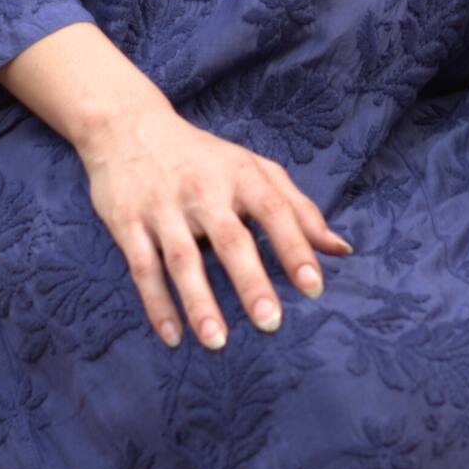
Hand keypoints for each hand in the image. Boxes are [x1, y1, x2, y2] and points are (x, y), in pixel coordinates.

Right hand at [75, 74, 352, 349]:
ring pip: (182, 259)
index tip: (314, 287)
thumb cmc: (203, 158)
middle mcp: (203, 191)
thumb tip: (341, 250)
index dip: (295, 248)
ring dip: (199, 302)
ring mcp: (163, 207)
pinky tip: (172, 336)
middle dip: (250, 282)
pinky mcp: (127, 222)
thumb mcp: (253, 169)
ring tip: (217, 342)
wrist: (126, 125)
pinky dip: (156, 303)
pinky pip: (142, 267)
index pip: (274, 211)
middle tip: (271, 323)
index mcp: (241, 176)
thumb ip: (298, 209)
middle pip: (230, 239)